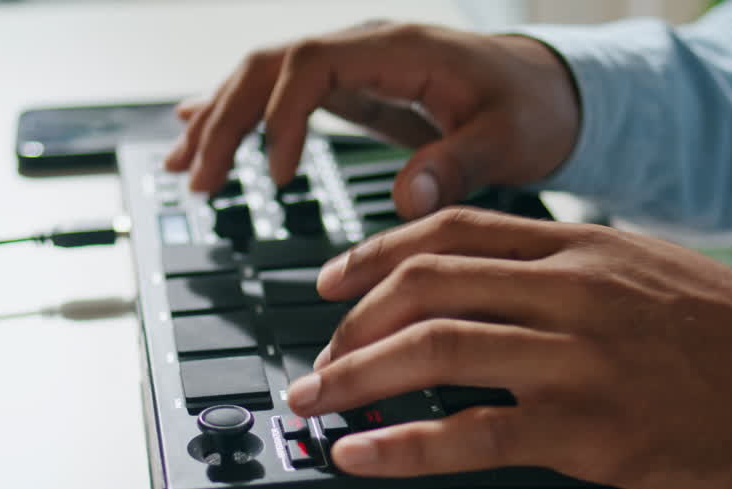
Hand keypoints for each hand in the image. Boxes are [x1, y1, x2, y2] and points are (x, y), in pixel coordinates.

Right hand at [163, 22, 579, 217]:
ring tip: (182, 167)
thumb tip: (409, 198)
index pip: (310, 64)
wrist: (549, 90)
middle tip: (197, 181)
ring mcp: (354, 64)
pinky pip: (281, 91)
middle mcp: (366, 47)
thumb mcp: (508, 140)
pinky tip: (199, 127)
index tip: (275, 176)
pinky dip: (239, 113)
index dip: (281, 117)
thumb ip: (458, 165)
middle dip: (225, 121)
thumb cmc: (533, 109)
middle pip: (270, 66)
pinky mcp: (351, 87)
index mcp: (399, 50)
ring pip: (265, 76)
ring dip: (218, 118)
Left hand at [285, 208, 731, 488]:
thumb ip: (562, 272)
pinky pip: (470, 434)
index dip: (372, 254)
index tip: (331, 281)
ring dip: (356, 376)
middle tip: (317, 357)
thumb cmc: (730, 334)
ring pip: (434, 348)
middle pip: (424, 283)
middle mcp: (568, 289)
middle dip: (349, 321)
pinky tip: (362, 454)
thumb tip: (485, 291)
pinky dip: (402, 445)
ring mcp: (575, 357)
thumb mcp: (643, 269)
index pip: (448, 231)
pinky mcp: (586, 428)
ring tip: (317, 402)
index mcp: (578, 246)